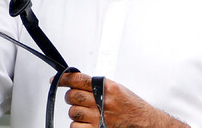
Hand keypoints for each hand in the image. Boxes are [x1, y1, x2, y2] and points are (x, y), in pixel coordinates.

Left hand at [58, 72, 188, 127]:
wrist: (144, 122)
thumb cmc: (131, 105)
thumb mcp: (116, 88)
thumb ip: (97, 85)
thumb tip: (77, 81)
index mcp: (106, 88)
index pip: (78, 79)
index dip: (64, 79)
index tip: (56, 80)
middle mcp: (102, 102)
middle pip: (72, 96)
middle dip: (70, 96)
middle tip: (75, 98)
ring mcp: (100, 117)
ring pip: (73, 112)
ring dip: (75, 112)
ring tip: (85, 112)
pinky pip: (76, 127)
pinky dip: (77, 125)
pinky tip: (84, 123)